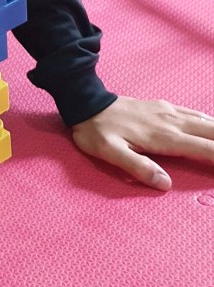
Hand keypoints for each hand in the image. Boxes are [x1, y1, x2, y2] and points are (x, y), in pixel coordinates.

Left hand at [71, 95, 213, 188]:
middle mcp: (173, 122)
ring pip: (208, 122)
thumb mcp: (110, 153)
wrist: (85, 101)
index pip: (206, 149)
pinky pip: (196, 114)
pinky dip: (212, 122)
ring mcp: (169, 112)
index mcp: (164, 137)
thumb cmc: (96, 132)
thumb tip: (165, 185)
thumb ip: (138, 168)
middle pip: (213, 133)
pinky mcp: (163, 106)